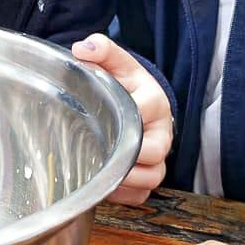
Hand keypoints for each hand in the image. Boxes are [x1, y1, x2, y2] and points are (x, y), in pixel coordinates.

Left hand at [72, 34, 172, 204]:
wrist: (136, 102)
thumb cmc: (125, 84)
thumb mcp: (115, 64)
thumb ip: (102, 50)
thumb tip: (82, 48)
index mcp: (154, 102)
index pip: (145, 113)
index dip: (123, 118)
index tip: (100, 118)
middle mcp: (162, 133)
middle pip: (155, 152)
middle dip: (127, 156)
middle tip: (99, 152)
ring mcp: (159, 158)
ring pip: (151, 178)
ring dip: (125, 179)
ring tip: (99, 170)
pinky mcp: (150, 175)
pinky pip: (142, 195)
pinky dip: (124, 194)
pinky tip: (103, 184)